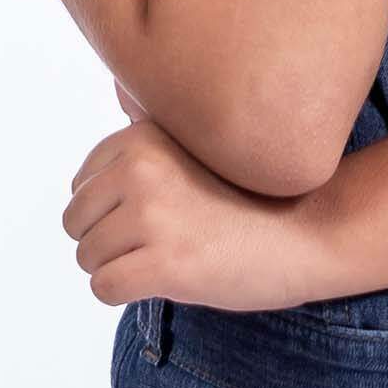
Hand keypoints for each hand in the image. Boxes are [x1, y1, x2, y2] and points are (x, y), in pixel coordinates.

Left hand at [62, 105, 339, 316]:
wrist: (310, 233)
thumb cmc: (255, 196)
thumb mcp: (203, 146)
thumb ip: (156, 129)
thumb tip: (120, 94)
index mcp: (144, 139)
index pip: (82, 183)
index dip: (109, 210)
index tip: (152, 217)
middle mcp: (142, 170)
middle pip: (76, 220)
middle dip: (107, 240)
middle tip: (158, 244)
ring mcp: (153, 217)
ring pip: (87, 256)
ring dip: (118, 268)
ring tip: (165, 260)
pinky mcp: (165, 264)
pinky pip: (103, 287)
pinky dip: (122, 293)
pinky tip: (161, 283)